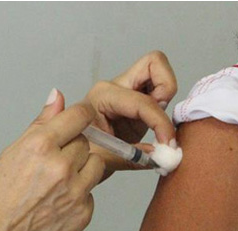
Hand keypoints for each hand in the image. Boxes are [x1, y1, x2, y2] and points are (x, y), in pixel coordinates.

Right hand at [0, 89, 103, 230]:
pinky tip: (56, 203)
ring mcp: (76, 191)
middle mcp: (61, 166)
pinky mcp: (84, 213)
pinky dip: (78, 195)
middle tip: (53, 165)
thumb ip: (40, 124)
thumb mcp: (12, 153)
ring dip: (82, 170)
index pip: (80, 116)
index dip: (78, 119)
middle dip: (74, 149)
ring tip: (56, 183)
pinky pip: (91, 193)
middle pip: (88, 142)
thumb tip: (58, 96)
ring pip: (96, 165)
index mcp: (40, 145)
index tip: (74, 125)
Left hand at [85, 51, 176, 175]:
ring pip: (159, 75)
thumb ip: (131, 158)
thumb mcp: (100, 159)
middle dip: (166, 88)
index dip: (159, 122)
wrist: (71, 159)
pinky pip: (160, 94)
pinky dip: (165, 108)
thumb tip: (160, 155)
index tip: (167, 144)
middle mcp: (116, 88)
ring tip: (160, 127)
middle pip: (154, 64)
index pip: (142, 101)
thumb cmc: (78, 154)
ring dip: (166, 98)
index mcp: (103, 96)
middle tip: (162, 120)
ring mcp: (128, 94)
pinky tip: (158, 131)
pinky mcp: (137, 106)